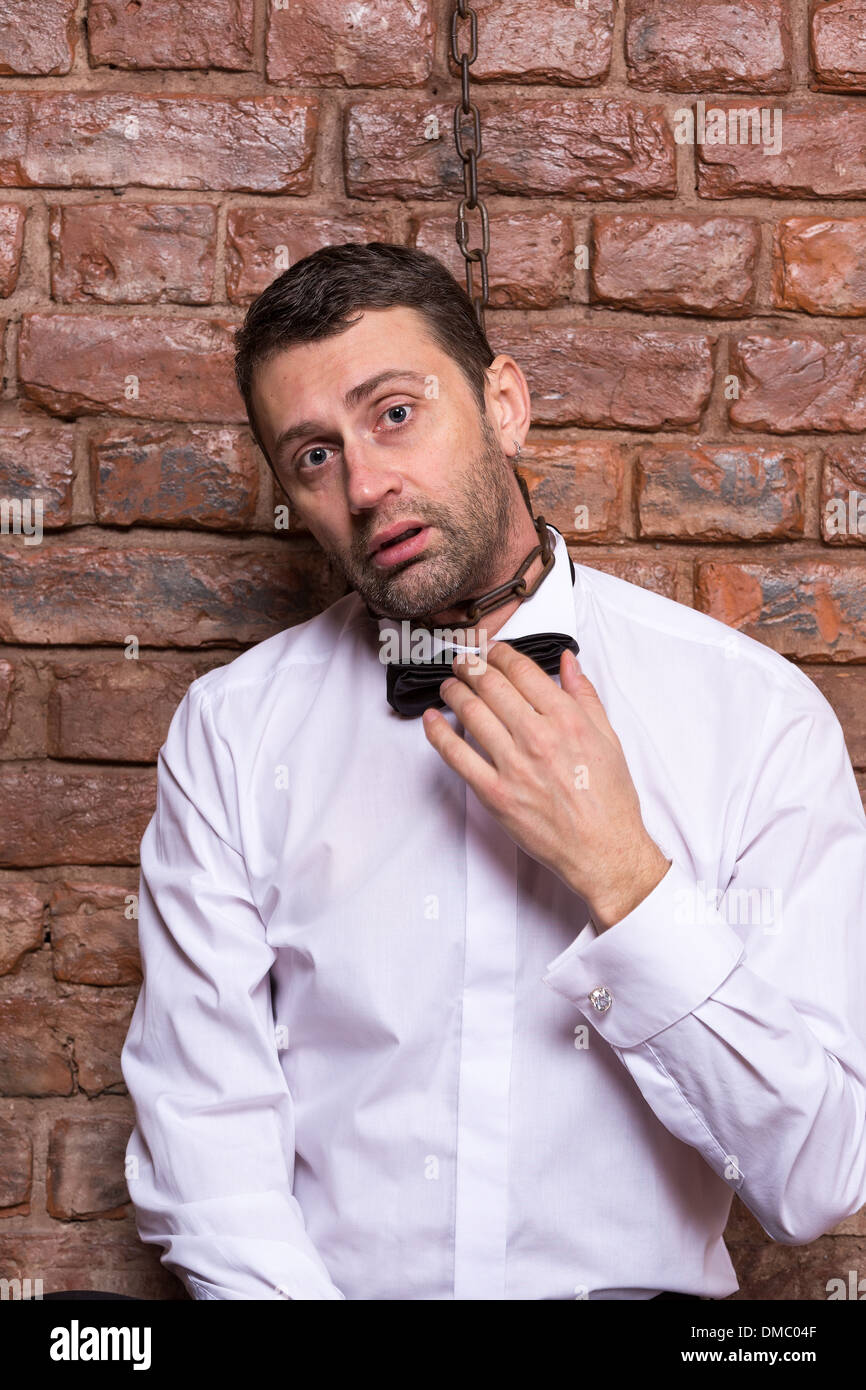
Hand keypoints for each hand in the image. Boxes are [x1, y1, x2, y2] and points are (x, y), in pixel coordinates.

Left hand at [421, 643, 670, 930]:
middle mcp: (538, 737)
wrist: (603, 849)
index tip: (493, 651)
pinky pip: (456, 756)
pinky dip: (438, 733)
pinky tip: (431, 719)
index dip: (501, 654)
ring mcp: (513, 766)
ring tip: (449, 685)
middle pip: (491, 686)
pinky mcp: (495, 793)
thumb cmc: (609, 799)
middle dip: (471, 666)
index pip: (522, 671)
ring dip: (454, 691)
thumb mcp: (608, 737)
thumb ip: (584, 695)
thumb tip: (568, 661)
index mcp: (567, 719)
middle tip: (463, 662)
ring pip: (471, 713)